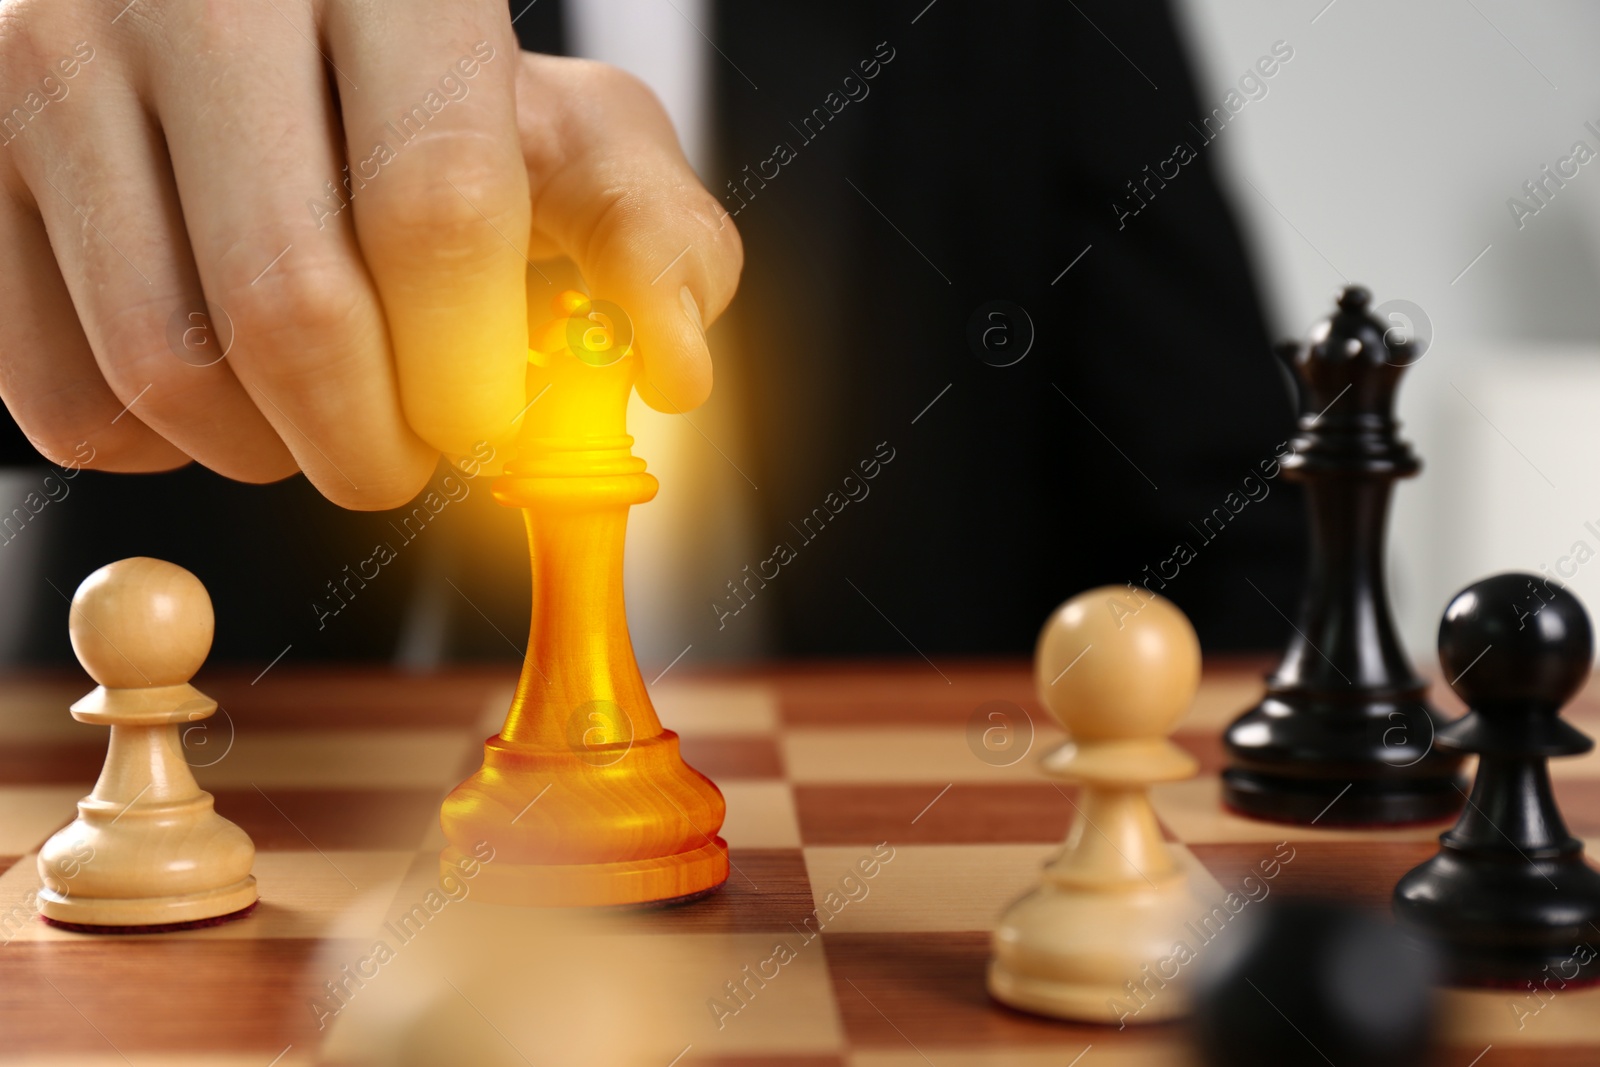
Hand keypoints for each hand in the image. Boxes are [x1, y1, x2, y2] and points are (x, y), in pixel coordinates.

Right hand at [0, 2, 740, 508]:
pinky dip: (157, 444)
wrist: (241, 16)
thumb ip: (644, 232)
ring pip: (167, 371)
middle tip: (408, 451)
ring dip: (272, 453)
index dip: (472, 368)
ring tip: (320, 409)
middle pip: (292, 310)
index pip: (433, 208)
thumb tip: (674, 370)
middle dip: (376, 445)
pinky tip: (215, 378)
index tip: (484, 425)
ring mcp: (52, 67)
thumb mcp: (567, 128)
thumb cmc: (427, 90)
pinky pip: (58, 398)